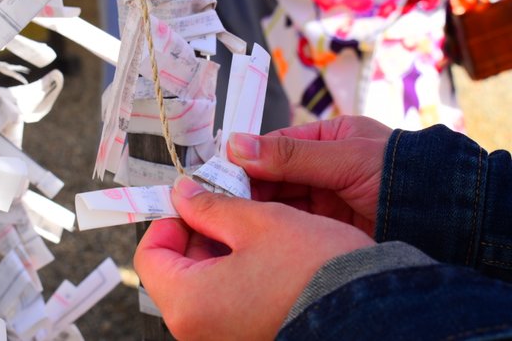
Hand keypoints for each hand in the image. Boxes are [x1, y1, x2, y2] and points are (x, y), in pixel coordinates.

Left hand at [134, 176, 373, 339]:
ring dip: (219, 245)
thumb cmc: (313, 267)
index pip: (150, 255)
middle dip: (198, 228)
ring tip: (250, 218)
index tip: (193, 198)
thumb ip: (210, 206)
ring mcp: (224, 336)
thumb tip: (181, 194)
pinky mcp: (247, 334)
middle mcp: (199, 330)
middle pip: (176, 268)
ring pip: (203, 280)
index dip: (169, 219)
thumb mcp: (257, 221)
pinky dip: (235, 267)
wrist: (369, 311)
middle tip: (226, 200)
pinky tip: (262, 246)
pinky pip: (226, 297)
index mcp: (190, 304)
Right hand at [227, 115, 391, 236]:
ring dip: (256, 205)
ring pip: (280, 199)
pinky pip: (292, 220)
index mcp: (329, 138)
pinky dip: (272, 223)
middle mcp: (323, 166)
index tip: (221, 170)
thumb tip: (237, 144)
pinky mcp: (326, 224)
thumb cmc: (397, 173)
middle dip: (249, 183)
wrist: (441, 217)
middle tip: (220, 196)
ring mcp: (324, 196)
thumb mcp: (344, 157)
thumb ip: (292, 155)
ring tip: (230, 213)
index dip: (249, 156)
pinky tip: (253, 226)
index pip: (277, 144)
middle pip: (274, 173)